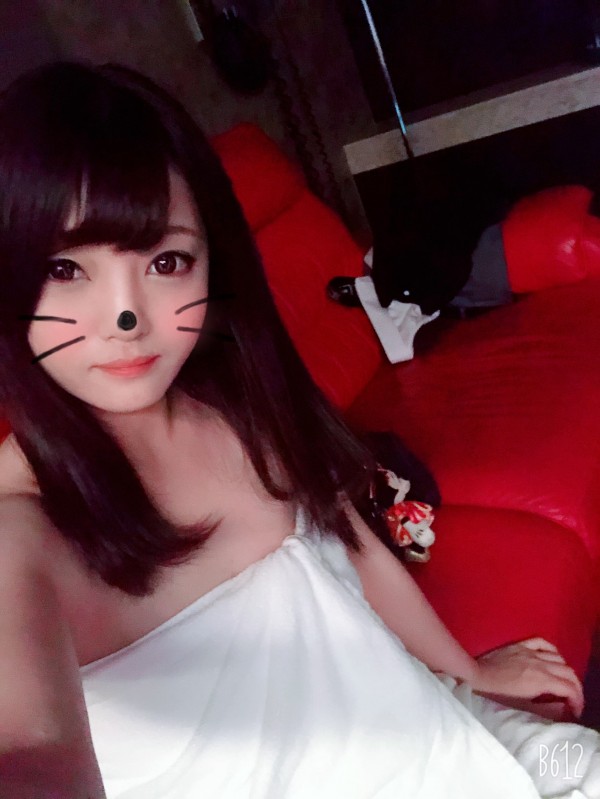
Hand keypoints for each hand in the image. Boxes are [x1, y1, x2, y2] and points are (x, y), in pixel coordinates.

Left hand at [470, 637, 584, 718]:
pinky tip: (553, 657)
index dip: (577, 701)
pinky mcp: (521, 645)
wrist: (478, 677)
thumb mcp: (524, 706)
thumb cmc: (498, 695)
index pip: (569, 688)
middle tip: (573, 698)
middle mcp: (540, 663)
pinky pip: (542, 642)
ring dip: (565, 671)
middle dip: (575, 687)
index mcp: (541, 680)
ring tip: (563, 681)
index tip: (575, 710)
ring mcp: (530, 652)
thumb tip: (562, 708)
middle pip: (568, 672)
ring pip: (559, 658)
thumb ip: (546, 707)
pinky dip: (552, 650)